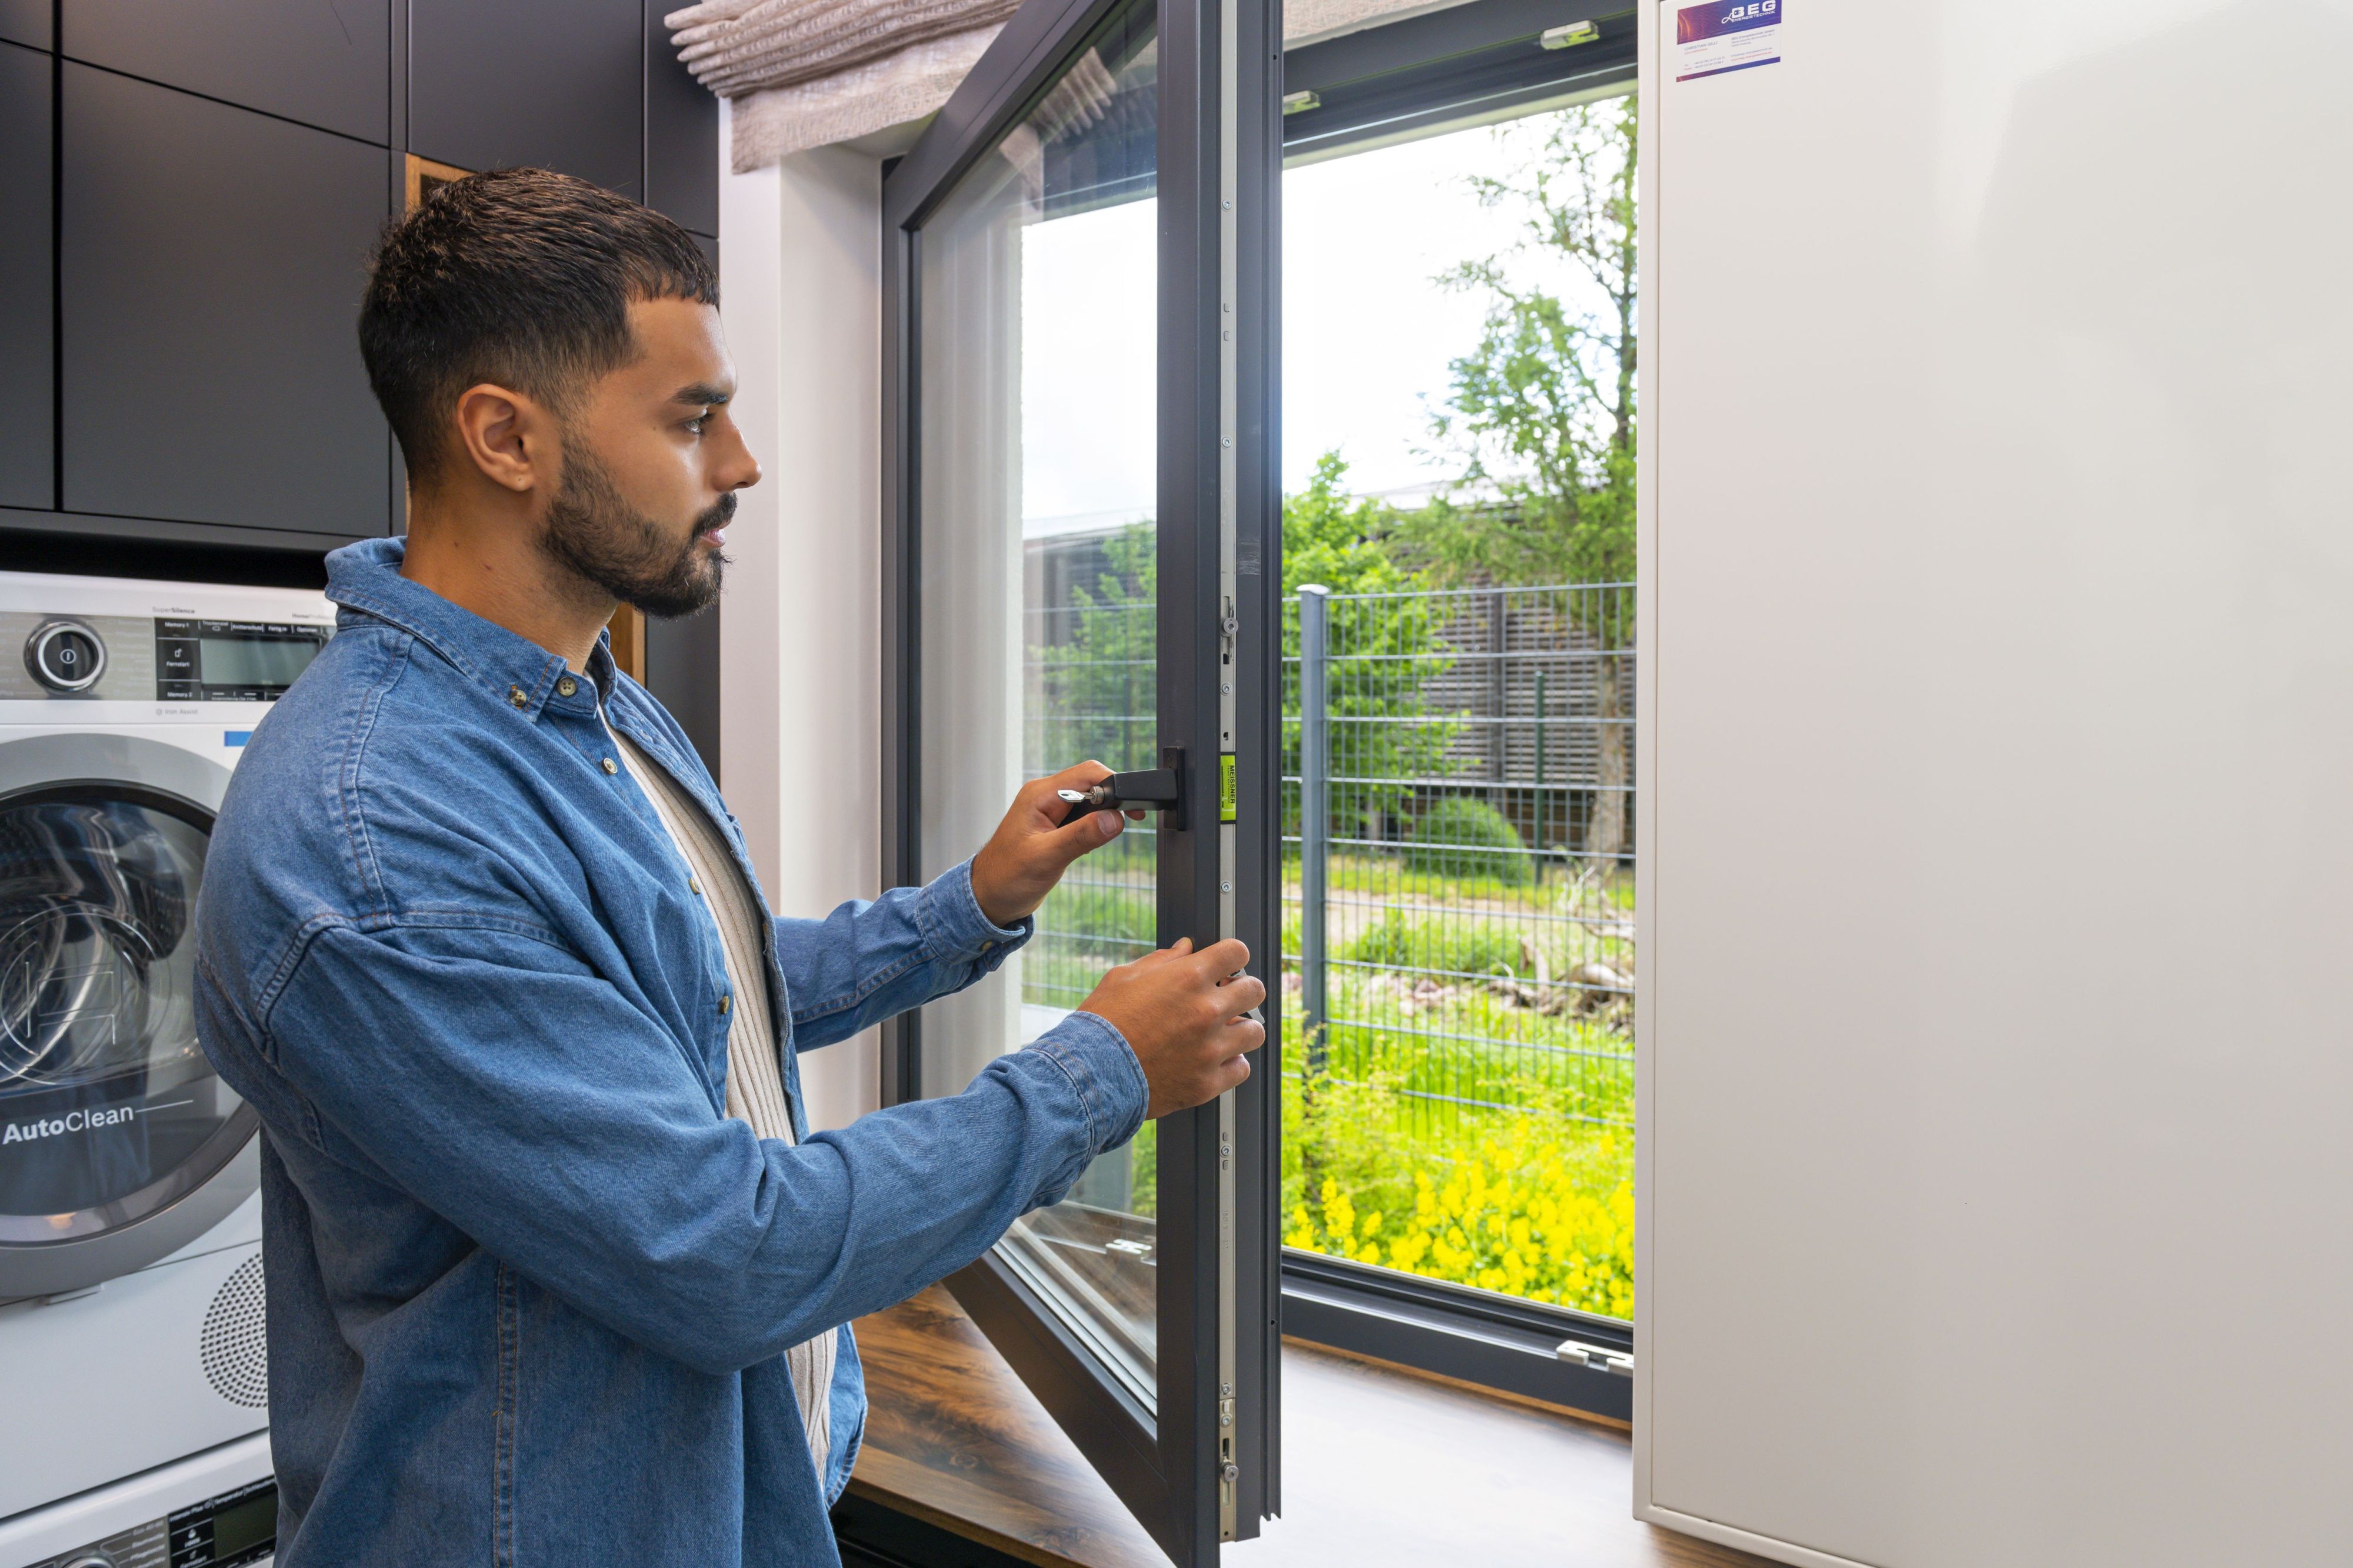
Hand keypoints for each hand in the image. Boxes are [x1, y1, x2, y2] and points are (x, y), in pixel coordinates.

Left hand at [969, 760, 1142, 927]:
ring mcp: (1049, 811)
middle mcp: (1045, 797)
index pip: (1087, 774)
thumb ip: (1082, 836)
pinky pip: (1082, 817)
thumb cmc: (1007, 877)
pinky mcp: (1054, 826)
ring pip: (1089, 801)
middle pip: (1091, 783)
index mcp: (1040, 795)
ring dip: (1100, 817)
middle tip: (1122, 825)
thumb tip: (1115, 819)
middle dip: (1111, 802)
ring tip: (1095, 843)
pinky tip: (1085, 847)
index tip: (1131, 808)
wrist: (989, 897)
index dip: (1114, 786)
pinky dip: (1092, 829)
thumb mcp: (1048, 857)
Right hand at [1078, 938, 1265, 1118]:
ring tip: (1222, 1032)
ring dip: (1241, 1029)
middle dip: (1243, 990)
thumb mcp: (1122, 978)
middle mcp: (1206, 1011)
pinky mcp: (1207, 1083)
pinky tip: (1214, 1060)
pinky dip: (1231, 1064)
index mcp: (1187, 978)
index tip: (1228, 964)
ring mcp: (1210, 1049)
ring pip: (1255, 1032)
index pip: (1237, 952)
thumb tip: (1185, 949)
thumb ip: (1161, 961)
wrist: (1088, 1075)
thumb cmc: (1100, 1024)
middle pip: (1255, 990)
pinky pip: (1242, 1069)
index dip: (1233, 956)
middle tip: (1228, 998)